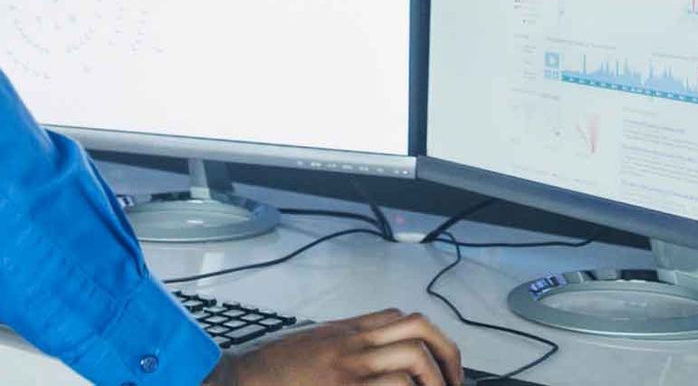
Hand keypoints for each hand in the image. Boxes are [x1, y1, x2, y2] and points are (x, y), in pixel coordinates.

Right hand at [204, 309, 462, 385]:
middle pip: (417, 331)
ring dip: (435, 382)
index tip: (443, 364)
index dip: (432, 339)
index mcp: (346, 330)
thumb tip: (379, 356)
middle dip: (448, 356)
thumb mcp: (314, 344)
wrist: (243, 380)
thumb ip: (346, 344)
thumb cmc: (275, 370)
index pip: (401, 318)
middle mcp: (352, 343)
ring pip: (412, 359)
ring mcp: (350, 367)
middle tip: (454, 383)